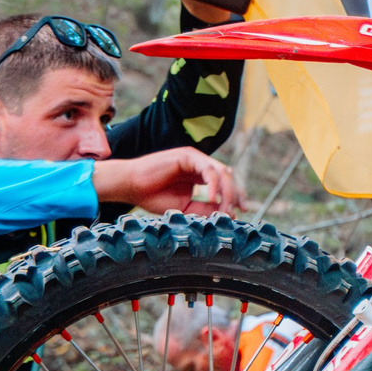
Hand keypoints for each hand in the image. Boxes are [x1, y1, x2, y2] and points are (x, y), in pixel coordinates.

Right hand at [93, 147, 246, 214]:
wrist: (130, 187)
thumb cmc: (152, 196)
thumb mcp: (185, 208)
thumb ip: (205, 210)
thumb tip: (228, 215)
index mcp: (199, 176)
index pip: (224, 183)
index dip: (235, 196)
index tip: (241, 212)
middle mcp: (199, 165)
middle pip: (227, 177)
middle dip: (236, 193)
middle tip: (240, 209)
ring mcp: (194, 159)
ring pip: (221, 172)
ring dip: (227, 191)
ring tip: (225, 208)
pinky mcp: (188, 156)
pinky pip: (208, 170)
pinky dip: (214, 184)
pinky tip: (212, 198)